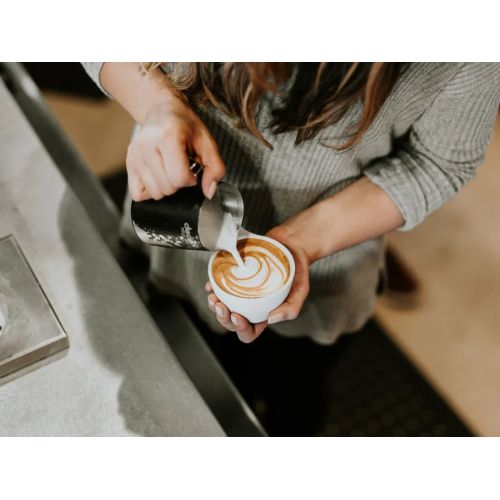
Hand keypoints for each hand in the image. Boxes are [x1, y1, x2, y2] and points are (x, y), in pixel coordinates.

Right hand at [126, 97, 225, 201]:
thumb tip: (209, 192)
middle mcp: (146, 145)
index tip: (192, 169)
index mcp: (167, 137)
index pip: (179, 178)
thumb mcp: (207, 143)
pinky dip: (150, 190)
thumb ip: (215, 168)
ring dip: (166, 187)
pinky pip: (138, 194)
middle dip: (179, 184)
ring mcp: (134, 155)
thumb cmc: (185, 126)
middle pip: (167, 188)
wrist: (162, 110)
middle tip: (181, 168)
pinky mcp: (129, 162)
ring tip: (169, 170)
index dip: (190, 180)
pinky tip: (158, 176)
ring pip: (154, 193)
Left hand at [205, 225, 310, 342]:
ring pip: (222, 307)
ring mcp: (241, 293)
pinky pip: (220, 287)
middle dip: (222, 317)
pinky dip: (213, 288)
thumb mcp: (301, 289)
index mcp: (264, 314)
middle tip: (220, 305)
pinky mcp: (236, 279)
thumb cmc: (297, 269)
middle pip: (231, 322)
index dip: (240, 329)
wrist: (291, 245)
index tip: (236, 315)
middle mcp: (251, 307)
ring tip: (213, 296)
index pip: (249, 332)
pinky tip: (211, 285)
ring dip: (214, 306)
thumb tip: (271, 319)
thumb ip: (291, 307)